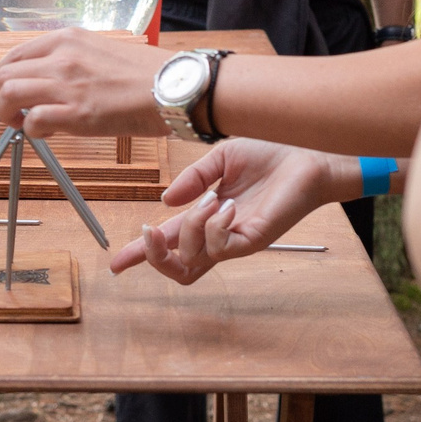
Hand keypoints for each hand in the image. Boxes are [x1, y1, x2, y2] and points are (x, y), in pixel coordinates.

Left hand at [0, 29, 168, 138]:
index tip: (5, 92)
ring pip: (7, 94)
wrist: (175, 87)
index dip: (1, 78)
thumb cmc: (146, 74)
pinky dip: (31, 130)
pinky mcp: (77, 113)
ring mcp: (67, 84)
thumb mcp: (100, 51)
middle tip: (5, 114)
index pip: (12, 55)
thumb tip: (50, 81)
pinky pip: (33, 121)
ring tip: (19, 124)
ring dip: (5, 114)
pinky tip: (47, 133)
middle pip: (1, 75)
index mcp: (66, 39)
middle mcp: (61, 57)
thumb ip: (71, 61)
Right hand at [108, 140, 352, 282]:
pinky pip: (220, 248)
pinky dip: (213, 228)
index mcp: (205, 217)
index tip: (115, 262)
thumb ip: (192, 179)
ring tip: (211, 200)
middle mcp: (218, 235)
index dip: (139, 253)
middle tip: (150, 230)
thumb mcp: (220, 159)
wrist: (305, 152)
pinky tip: (226, 206)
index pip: (168, 242)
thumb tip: (165, 201)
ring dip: (189, 230)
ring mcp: (235, 241)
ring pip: (192, 259)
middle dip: (152, 256)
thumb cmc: (268, 154)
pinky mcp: (253, 240)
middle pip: (177, 269)